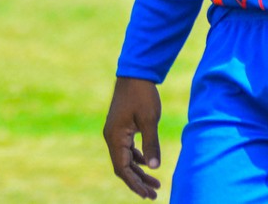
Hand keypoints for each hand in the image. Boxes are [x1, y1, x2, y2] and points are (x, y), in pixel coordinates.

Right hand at [104, 76, 162, 198]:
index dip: (134, 184)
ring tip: (156, 185)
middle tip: (154, 195)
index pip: (122, 168)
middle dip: (137, 182)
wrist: (135, 75)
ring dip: (139, 172)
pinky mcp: (121, 128)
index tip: (147, 195)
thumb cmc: (142, 96)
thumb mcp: (150, 120)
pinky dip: (137, 160)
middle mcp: (111, 136)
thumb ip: (151, 145)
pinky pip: (127, 150)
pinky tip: (148, 164)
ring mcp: (115, 132)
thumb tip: (154, 168)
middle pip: (122, 167)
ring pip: (125, 159)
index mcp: (115, 136)